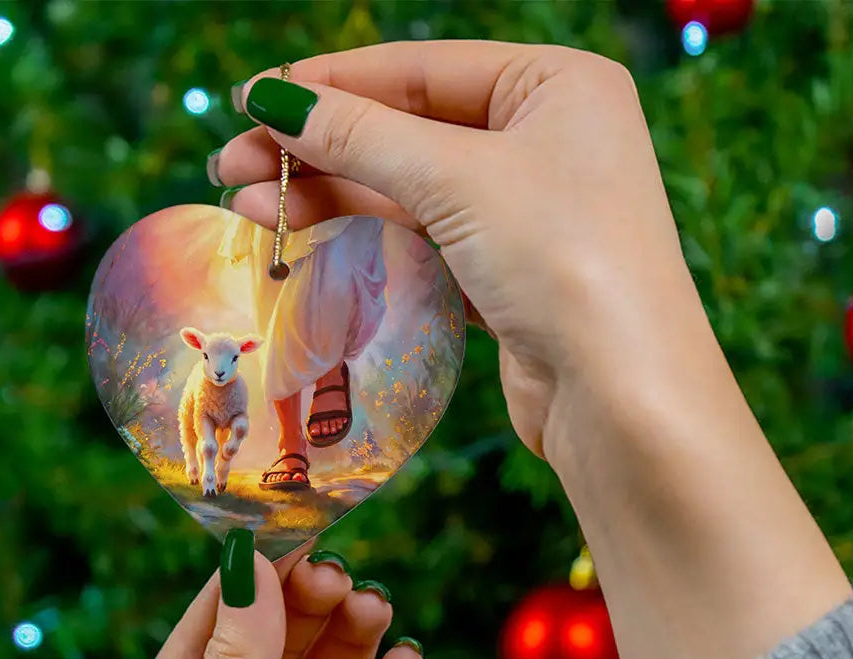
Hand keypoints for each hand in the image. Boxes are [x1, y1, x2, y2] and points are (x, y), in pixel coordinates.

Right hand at [214, 40, 692, 459]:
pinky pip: (428, 238)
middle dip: (319, 147)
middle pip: (410, 129)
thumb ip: (361, 135)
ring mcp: (531, 211)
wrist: (621, 395)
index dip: (331, 83)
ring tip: (247, 206)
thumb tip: (273, 98)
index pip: (422, 69)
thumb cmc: (562, 259)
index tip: (251, 98)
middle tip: (231, 165)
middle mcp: (549, 140)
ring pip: (412, 188)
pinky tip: (310, 236)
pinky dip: (370, 236)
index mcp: (557, 85)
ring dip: (332, 194)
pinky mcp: (511, 274)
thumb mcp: (458, 178)